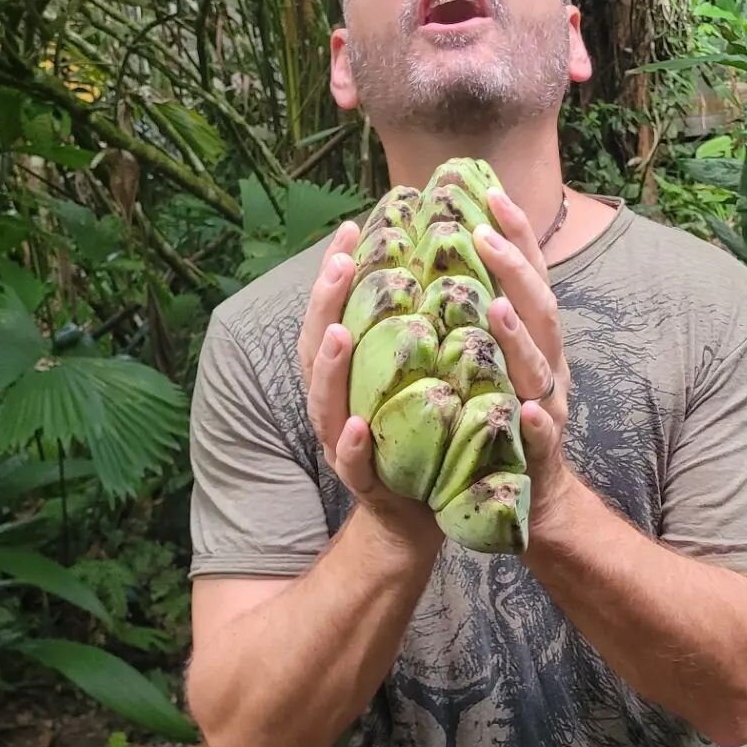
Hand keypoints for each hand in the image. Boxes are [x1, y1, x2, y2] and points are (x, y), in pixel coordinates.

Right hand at [297, 222, 442, 552]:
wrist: (425, 518)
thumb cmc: (423, 440)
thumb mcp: (415, 380)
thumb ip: (413, 337)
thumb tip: (429, 271)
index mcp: (349, 379)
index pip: (333, 316)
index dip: (335, 275)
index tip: (352, 227)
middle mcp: (336, 408)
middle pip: (316, 350)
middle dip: (325, 306)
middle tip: (340, 262)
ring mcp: (345, 448)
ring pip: (325, 405)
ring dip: (329, 368)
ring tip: (338, 333)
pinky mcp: (368, 486)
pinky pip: (354, 466)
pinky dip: (354, 446)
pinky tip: (359, 426)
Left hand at [473, 189, 578, 534]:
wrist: (534, 500)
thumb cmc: (506, 423)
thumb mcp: (501, 364)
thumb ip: (488, 321)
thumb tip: (462, 262)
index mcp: (538, 345)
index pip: (530, 280)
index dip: (518, 237)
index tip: (492, 194)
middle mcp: (550, 370)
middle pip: (541, 311)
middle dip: (515, 269)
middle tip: (482, 232)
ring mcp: (549, 412)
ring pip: (540, 369)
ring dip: (520, 336)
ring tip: (496, 306)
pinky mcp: (541, 457)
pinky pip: (541, 438)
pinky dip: (535, 423)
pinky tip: (524, 410)